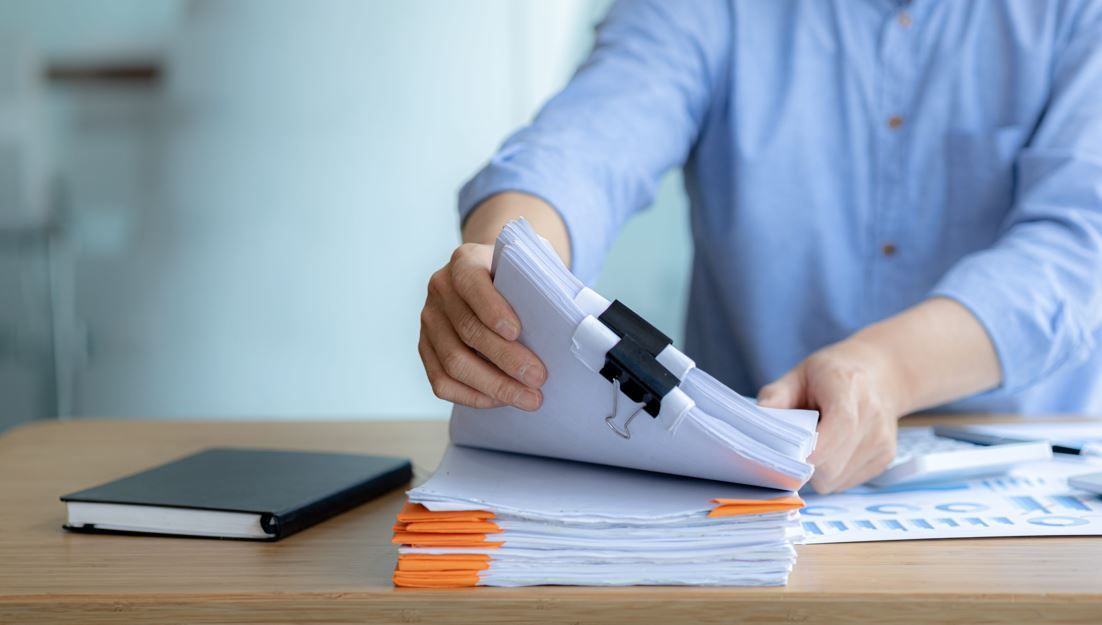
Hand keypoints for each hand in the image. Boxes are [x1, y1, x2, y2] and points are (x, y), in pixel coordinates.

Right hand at [418, 242, 546, 410]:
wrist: (489, 278)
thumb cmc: (515, 277)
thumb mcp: (527, 267)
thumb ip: (539, 283)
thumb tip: (569, 321)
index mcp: (464, 261)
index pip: (471, 284)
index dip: (492, 309)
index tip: (517, 332)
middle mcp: (440, 288)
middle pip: (467, 330)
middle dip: (505, 358)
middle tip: (538, 377)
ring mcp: (429, 320)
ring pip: (453, 362)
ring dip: (493, 385)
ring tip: (527, 397)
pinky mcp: (426, 348)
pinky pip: (441, 381)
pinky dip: (473, 396)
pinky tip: (501, 400)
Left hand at [757, 338, 906, 493]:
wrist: (878, 375)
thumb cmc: (830, 375)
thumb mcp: (798, 374)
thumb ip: (776, 396)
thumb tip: (757, 422)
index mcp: (849, 388)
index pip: (840, 426)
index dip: (812, 450)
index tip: (787, 457)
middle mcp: (872, 415)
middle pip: (833, 464)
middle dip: (805, 466)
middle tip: (791, 452)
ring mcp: (882, 440)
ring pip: (837, 480)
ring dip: (817, 473)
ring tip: (813, 448)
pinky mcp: (885, 457)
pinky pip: (847, 482)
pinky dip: (831, 475)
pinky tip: (830, 453)